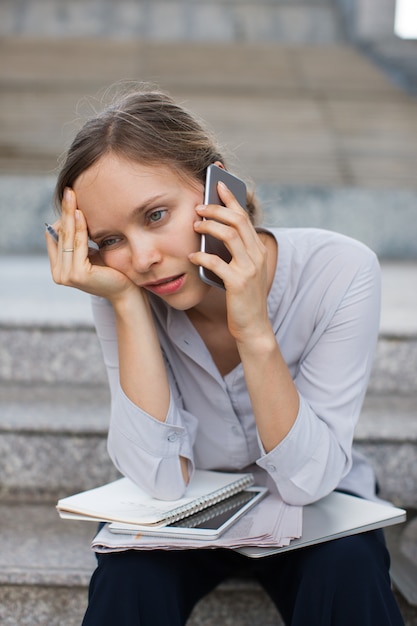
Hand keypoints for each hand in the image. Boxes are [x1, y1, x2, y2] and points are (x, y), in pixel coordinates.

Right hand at [45, 187, 137, 302]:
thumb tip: (72, 214)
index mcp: (59, 269)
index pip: (53, 238)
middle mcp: (59, 274)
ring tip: (73, 196)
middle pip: (59, 235)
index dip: (60, 218)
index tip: (69, 199)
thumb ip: (79, 241)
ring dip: (70, 216)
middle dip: (64, 211)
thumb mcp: (90, 254)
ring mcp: (66, 276)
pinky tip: (80, 213)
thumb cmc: (111, 271)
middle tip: (68, 190)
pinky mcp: (77, 274)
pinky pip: (78, 244)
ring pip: (68, 238)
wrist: (126, 291)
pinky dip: (79, 228)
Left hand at [190, 182, 270, 342]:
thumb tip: (210, 231)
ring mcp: (250, 269)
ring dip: (210, 227)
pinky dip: (202, 257)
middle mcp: (257, 255)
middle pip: (238, 220)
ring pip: (230, 235)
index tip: (218, 183)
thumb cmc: (241, 298)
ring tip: (195, 226)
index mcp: (257, 250)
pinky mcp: (239, 283)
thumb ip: (232, 252)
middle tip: (198, 206)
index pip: (244, 216)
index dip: (231, 198)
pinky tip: (191, 258)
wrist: (253, 326)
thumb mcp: (241, 270)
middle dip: (217, 208)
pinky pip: (217, 263)